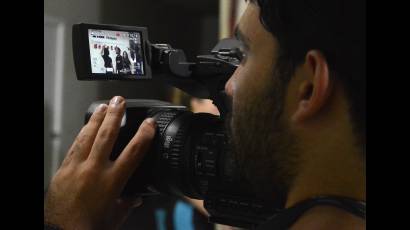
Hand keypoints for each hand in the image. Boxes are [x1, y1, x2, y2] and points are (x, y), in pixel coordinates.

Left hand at [44, 96, 155, 229]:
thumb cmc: (87, 227)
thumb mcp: (115, 217)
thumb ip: (128, 204)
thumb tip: (136, 198)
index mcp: (112, 182)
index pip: (133, 152)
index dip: (144, 134)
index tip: (149, 123)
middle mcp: (94, 171)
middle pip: (107, 135)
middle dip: (115, 115)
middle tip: (119, 101)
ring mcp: (76, 167)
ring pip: (87, 136)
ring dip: (97, 119)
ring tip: (104, 107)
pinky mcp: (63, 169)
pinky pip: (74, 146)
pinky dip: (82, 134)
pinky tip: (85, 127)